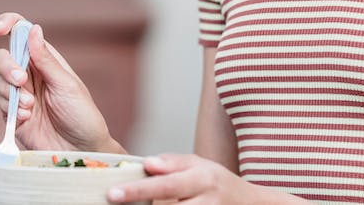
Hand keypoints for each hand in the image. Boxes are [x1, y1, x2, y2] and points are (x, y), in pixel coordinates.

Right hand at [0, 12, 123, 152]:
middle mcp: (29, 74)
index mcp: (45, 59)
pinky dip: (10, 108)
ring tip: (30, 106)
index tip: (0, 28)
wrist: (80, 151)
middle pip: (2, 56)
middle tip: (21, 80)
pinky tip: (27, 116)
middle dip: (6, 65)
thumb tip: (34, 29)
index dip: (9, 24)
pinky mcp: (12, 114)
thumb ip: (46, 59)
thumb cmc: (82, 115)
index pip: (22, 34)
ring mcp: (19, 94)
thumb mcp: (67, 85)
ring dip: (9, 91)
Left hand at [107, 154, 303, 203]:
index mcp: (202, 178)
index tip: (113, 194)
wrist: (251, 204)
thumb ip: (172, 163)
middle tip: (113, 203)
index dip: (138, 190)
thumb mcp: (198, 164)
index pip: (165, 185)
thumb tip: (147, 164)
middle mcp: (207, 200)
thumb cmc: (216, 181)